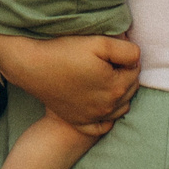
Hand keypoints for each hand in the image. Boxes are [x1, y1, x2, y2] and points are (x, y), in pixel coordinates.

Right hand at [0, 12, 139, 133]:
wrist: (31, 65)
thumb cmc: (64, 51)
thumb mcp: (100, 42)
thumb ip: (127, 50)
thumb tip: (137, 58)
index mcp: (116, 88)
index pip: (135, 71)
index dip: (126, 58)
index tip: (112, 48)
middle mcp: (108, 107)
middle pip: (129, 90)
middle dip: (125, 75)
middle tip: (109, 60)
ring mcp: (93, 117)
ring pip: (120, 108)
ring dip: (119, 94)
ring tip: (106, 77)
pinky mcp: (79, 121)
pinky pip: (102, 126)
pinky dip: (107, 117)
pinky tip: (102, 104)